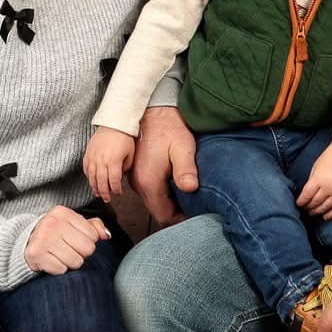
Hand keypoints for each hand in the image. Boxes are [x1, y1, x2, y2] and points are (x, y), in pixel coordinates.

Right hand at [24, 205, 109, 274]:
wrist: (28, 242)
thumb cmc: (56, 233)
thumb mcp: (74, 225)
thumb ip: (94, 227)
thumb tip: (106, 235)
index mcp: (63, 213)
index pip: (93, 235)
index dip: (88, 241)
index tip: (76, 240)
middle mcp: (52, 223)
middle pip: (87, 249)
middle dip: (82, 254)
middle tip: (70, 249)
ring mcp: (43, 238)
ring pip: (76, 262)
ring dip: (71, 263)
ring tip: (61, 255)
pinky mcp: (37, 254)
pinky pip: (62, 270)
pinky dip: (59, 269)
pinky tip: (52, 260)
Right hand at [84, 127, 136, 201]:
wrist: (114, 123)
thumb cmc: (124, 137)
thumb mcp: (130, 154)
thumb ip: (125, 167)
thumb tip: (120, 176)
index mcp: (114, 162)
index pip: (113, 182)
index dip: (116, 190)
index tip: (118, 193)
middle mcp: (101, 161)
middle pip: (101, 183)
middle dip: (105, 193)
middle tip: (107, 199)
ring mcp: (93, 157)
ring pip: (92, 177)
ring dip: (95, 187)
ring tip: (98, 194)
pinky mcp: (88, 153)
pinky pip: (85, 168)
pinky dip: (88, 176)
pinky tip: (91, 180)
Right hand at [133, 105, 198, 226]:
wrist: (153, 111)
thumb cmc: (169, 128)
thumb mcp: (182, 148)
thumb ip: (185, 170)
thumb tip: (190, 188)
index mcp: (149, 182)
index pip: (163, 216)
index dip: (180, 219)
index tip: (195, 214)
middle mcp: (138, 183)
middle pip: (157, 211)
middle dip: (176, 212)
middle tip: (195, 206)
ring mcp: (135, 178)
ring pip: (153, 202)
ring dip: (169, 203)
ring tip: (187, 195)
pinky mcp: (137, 173)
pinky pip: (150, 192)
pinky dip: (163, 193)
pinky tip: (176, 183)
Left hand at [295, 147, 331, 220]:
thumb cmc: (329, 159)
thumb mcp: (315, 168)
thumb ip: (311, 182)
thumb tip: (306, 195)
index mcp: (319, 180)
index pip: (306, 195)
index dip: (301, 202)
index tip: (298, 204)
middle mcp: (329, 188)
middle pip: (315, 203)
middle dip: (308, 207)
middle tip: (304, 209)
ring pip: (325, 208)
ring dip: (317, 212)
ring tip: (312, 212)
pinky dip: (330, 214)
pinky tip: (324, 217)